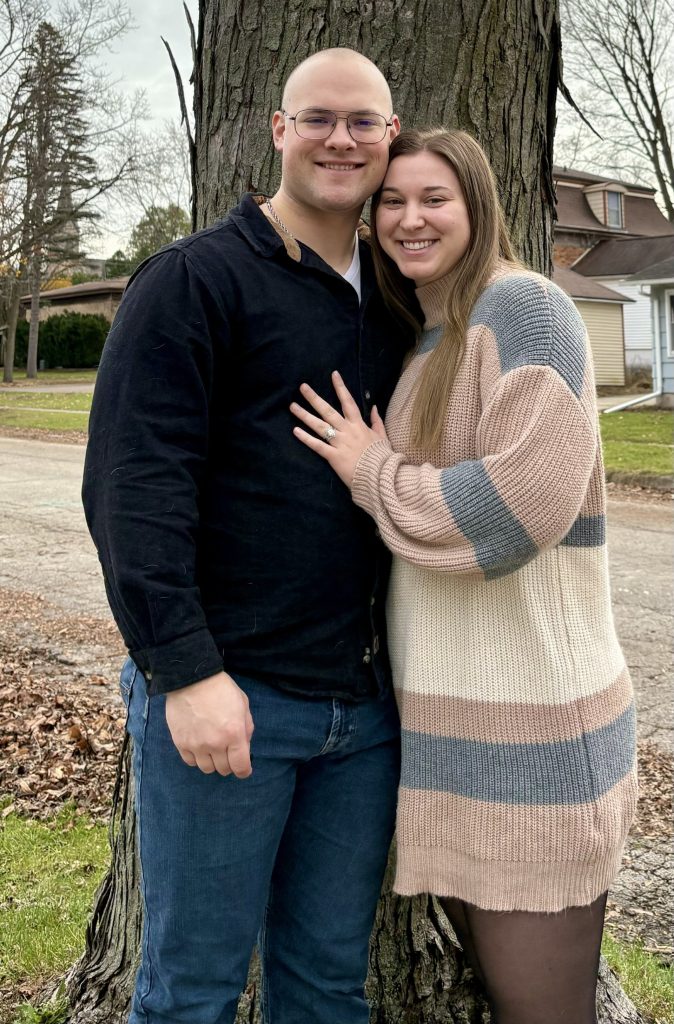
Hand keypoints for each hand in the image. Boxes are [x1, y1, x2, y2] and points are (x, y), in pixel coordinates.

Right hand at [165, 671, 253, 776]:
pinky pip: (190, 762)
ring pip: (207, 769)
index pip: (241, 767)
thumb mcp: (242, 704)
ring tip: (212, 749)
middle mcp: (215, 743)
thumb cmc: (220, 689)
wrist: (191, 679)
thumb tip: (244, 746)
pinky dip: (196, 757)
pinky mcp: (181, 742)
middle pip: (224, 770)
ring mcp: (196, 745)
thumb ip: (246, 728)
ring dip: (212, 762)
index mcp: (234, 734)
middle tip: (227, 752)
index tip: (243, 768)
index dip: (244, 771)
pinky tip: (199, 746)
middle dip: (229, 764)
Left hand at [291, 371, 387, 487]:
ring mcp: (339, 443)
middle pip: (328, 411)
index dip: (341, 387)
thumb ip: (377, 421)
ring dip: (305, 415)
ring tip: (292, 406)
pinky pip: (317, 446)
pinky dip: (306, 438)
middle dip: (314, 398)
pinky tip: (295, 430)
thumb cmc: (382, 457)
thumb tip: (374, 407)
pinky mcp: (334, 457)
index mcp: (359, 425)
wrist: (381, 476)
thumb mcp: (382, 437)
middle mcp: (347, 431)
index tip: (333, 374)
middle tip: (302, 387)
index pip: (348, 402)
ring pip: (319, 426)